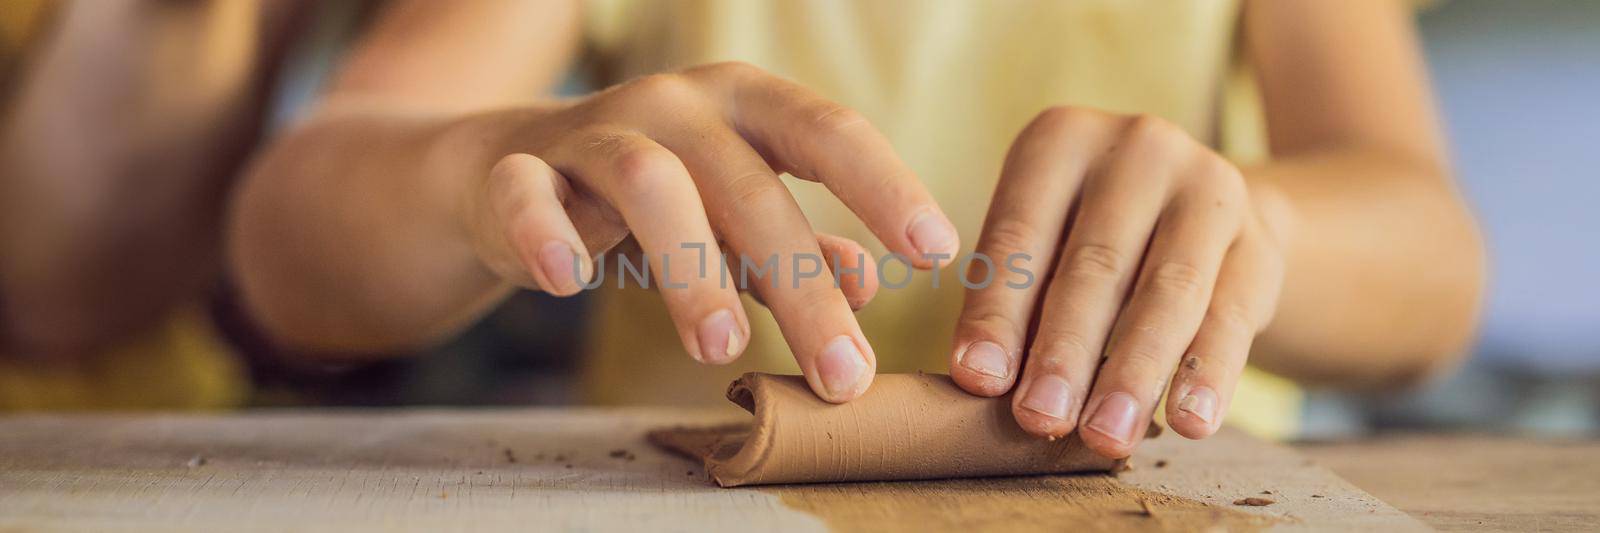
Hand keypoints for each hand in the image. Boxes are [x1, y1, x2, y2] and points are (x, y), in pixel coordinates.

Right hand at [461, 62, 956, 402]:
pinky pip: (526, 193)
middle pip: (748, 187)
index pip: (828, 134)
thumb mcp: (737, 219)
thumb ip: (799, 248)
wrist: (513, 174)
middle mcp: (675, 106)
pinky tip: (568, 281)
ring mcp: (594, 133)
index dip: (885, 188)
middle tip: (845, 375)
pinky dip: (543, 231)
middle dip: (801, 285)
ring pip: (649, 186)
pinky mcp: (516, 171)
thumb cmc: (657, 197)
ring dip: (691, 268)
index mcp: (745, 104)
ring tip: (724, 349)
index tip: (938, 252)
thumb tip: (869, 283)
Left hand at [949, 106, 1285, 457]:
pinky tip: (1189, 424)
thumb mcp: (1040, 246)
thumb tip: (981, 377)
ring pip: (1167, 291)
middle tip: (1039, 418)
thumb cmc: (1087, 240)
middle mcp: (1138, 149)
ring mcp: (1209, 187)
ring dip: (1133, 372)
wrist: (1206, 215)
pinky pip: (1232, 314)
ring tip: (1106, 436)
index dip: (997, 312)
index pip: (1019, 234)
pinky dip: (1209, 375)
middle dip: (1064, 352)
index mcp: (1061, 140)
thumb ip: (1010, 303)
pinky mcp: (1260, 239)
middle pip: (1095, 264)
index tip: (979, 381)